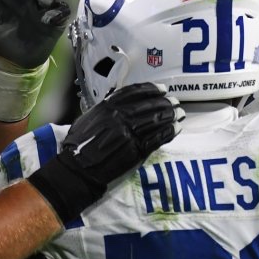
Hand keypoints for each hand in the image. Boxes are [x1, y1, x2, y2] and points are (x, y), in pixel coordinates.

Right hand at [61, 82, 182, 187]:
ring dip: (171, 116)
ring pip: (156, 120)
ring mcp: (129, 133)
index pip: (135, 92)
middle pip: (149, 105)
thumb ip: (108, 109)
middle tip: (175, 102)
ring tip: (179, 114)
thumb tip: (125, 103)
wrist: (78, 169)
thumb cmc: (80, 145)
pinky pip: (158, 138)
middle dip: (165, 103)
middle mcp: (119, 117)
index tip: (162, 89)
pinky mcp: (136, 150)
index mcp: (107, 107)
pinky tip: (176, 129)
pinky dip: (169, 132)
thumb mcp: (89, 118)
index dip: (151, 89)